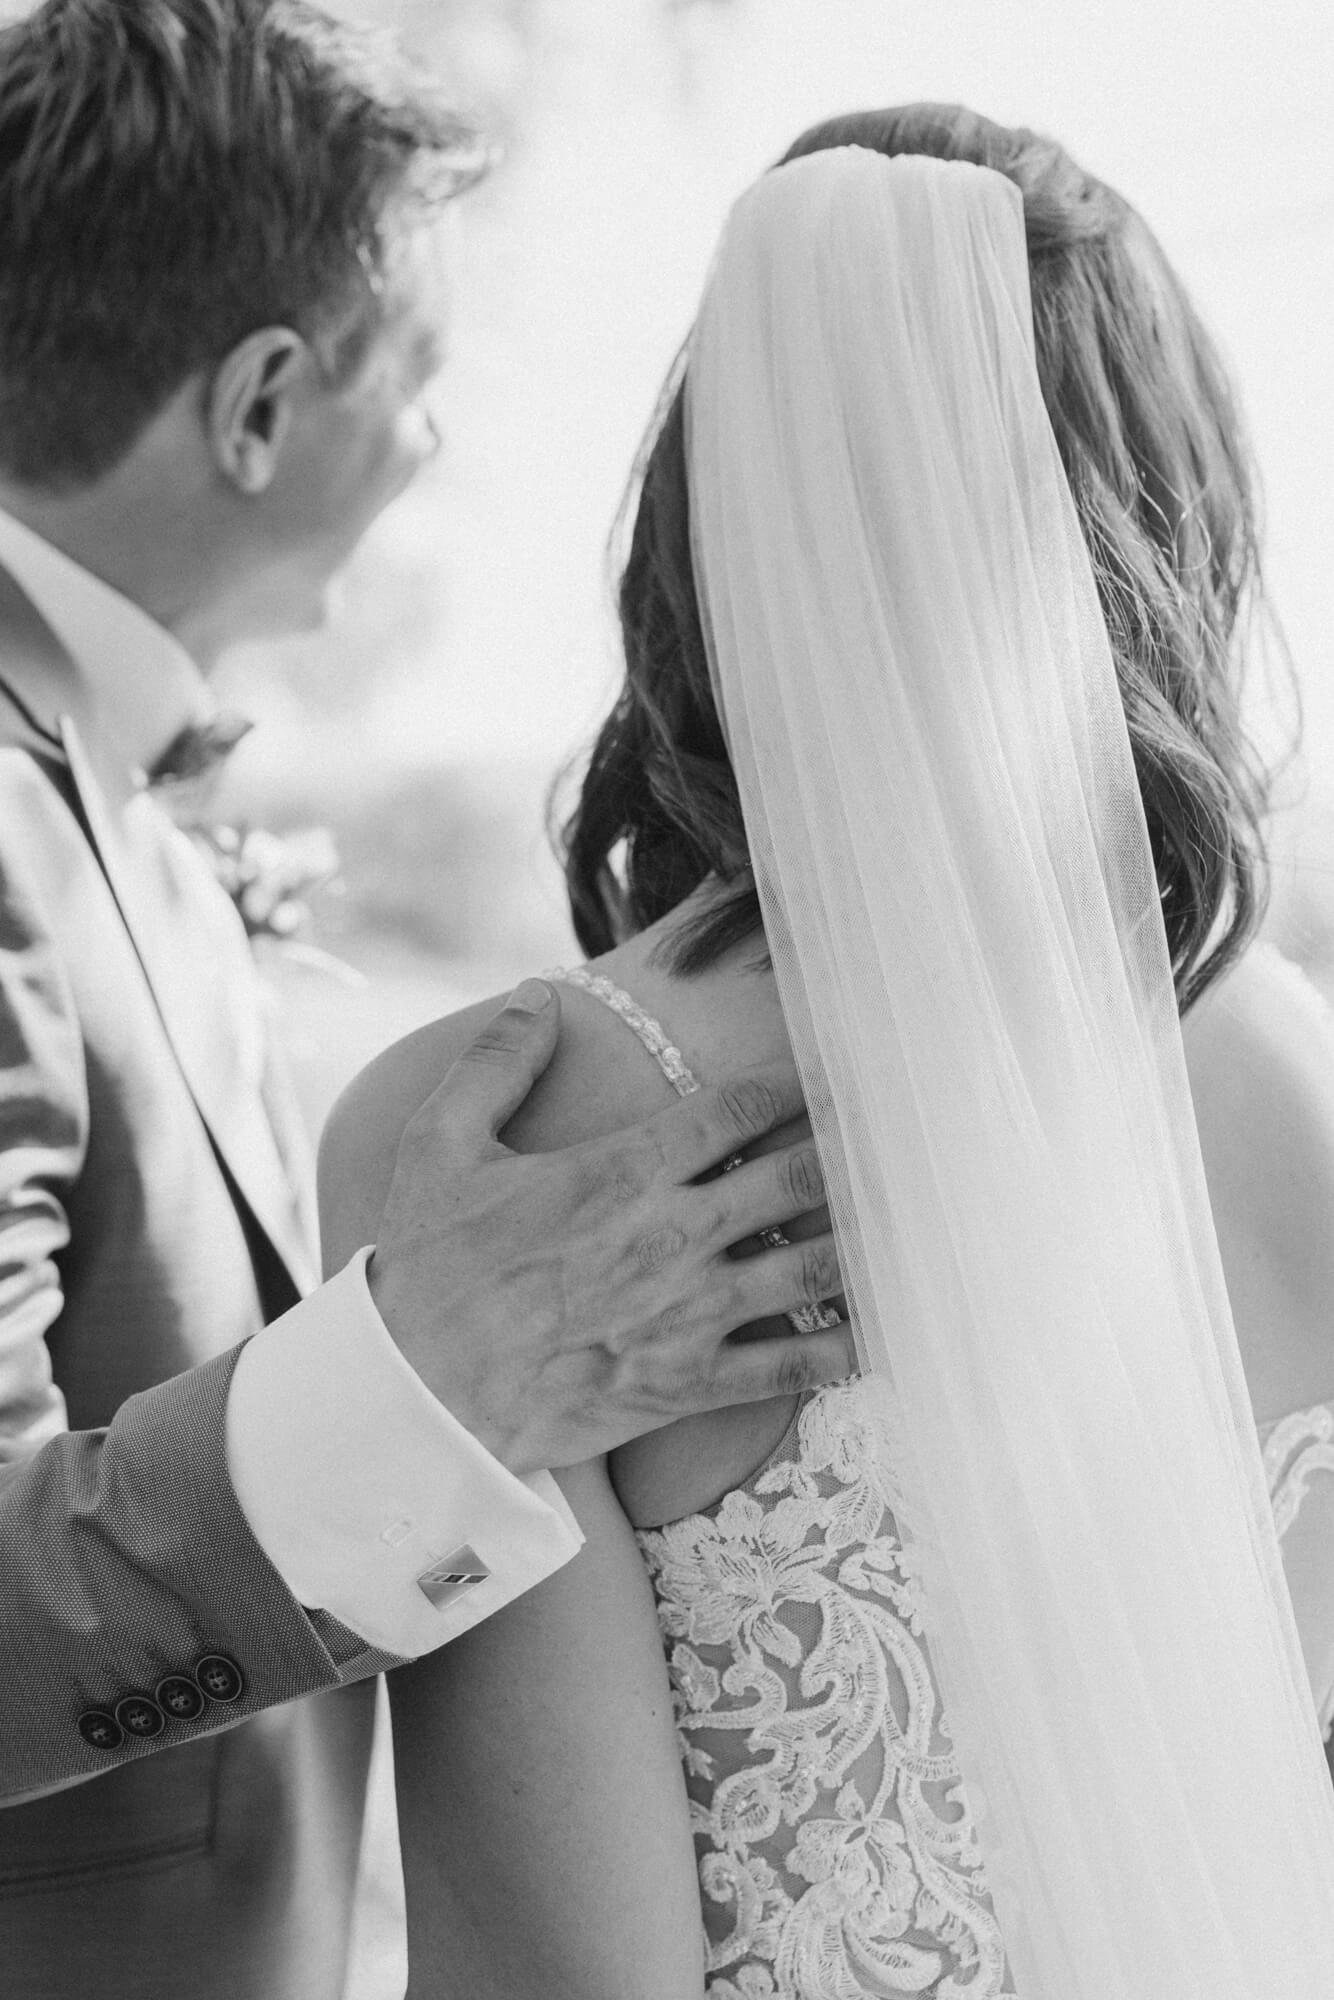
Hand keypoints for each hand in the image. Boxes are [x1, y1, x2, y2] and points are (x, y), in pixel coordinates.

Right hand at [366, 980, 854, 1473]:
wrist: (415, 1396)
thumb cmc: (426, 1266)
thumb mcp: (440, 1143)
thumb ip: (498, 1060)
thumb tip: (541, 993)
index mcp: (621, 1172)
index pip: (736, 1108)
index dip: (796, 1080)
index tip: (834, 1064)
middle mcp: (671, 1238)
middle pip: (796, 1177)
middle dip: (851, 1148)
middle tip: (897, 1128)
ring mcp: (687, 1316)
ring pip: (811, 1267)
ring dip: (868, 1237)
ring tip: (914, 1214)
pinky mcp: (686, 1385)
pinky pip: (790, 1367)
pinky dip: (847, 1349)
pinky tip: (890, 1331)